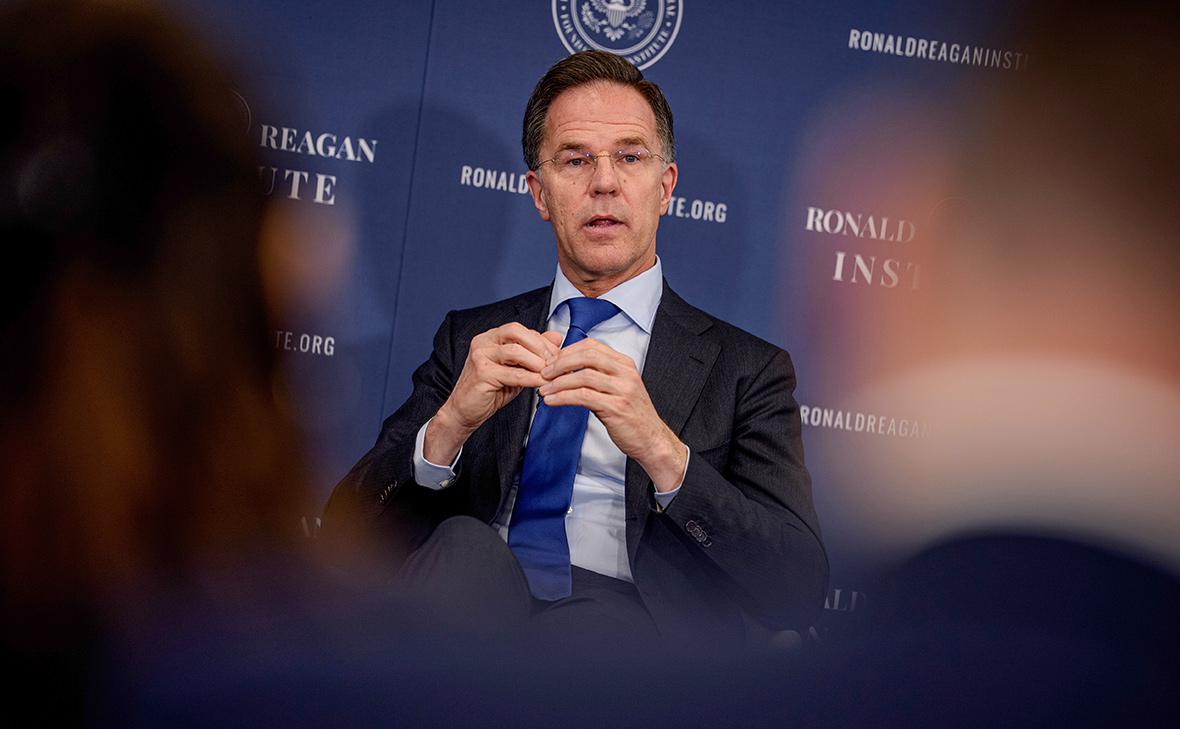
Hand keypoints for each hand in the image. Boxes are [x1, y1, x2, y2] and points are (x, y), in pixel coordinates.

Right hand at [426, 324, 563, 463]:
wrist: (465, 411)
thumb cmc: (490, 390)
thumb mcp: (516, 368)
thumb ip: (533, 353)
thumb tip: (556, 338)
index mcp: (491, 337)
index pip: (522, 330)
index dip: (543, 342)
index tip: (558, 355)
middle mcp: (484, 341)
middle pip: (517, 332)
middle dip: (540, 347)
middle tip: (556, 362)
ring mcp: (481, 355)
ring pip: (516, 351)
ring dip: (537, 362)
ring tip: (549, 374)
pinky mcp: (482, 373)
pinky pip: (513, 373)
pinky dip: (531, 378)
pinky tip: (540, 384)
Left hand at [538, 338, 687, 491]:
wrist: (651, 439)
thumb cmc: (632, 415)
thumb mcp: (618, 388)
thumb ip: (598, 375)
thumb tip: (567, 368)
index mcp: (625, 364)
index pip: (592, 346)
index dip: (568, 351)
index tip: (552, 360)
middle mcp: (625, 373)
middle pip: (587, 356)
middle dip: (560, 363)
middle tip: (544, 373)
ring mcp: (622, 390)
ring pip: (583, 376)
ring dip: (558, 383)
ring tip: (544, 390)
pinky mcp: (616, 408)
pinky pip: (583, 397)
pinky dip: (563, 397)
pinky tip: (552, 401)